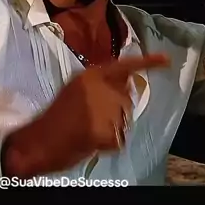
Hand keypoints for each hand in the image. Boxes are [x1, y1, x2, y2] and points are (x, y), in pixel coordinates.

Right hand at [2, 53, 169, 177]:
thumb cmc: (53, 118)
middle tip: (91, 120)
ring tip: (87, 130)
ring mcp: (105, 109)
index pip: (124, 66)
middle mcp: (101, 88)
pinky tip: (90, 142)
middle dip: (116, 112)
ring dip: (111, 129)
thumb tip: (126, 84)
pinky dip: (108, 145)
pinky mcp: (106, 129)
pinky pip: (119, 139)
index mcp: (90, 76)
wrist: (39, 141)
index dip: (147, 63)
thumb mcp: (75, 90)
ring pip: (124, 121)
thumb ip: (99, 85)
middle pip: (126, 100)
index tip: (166, 60)